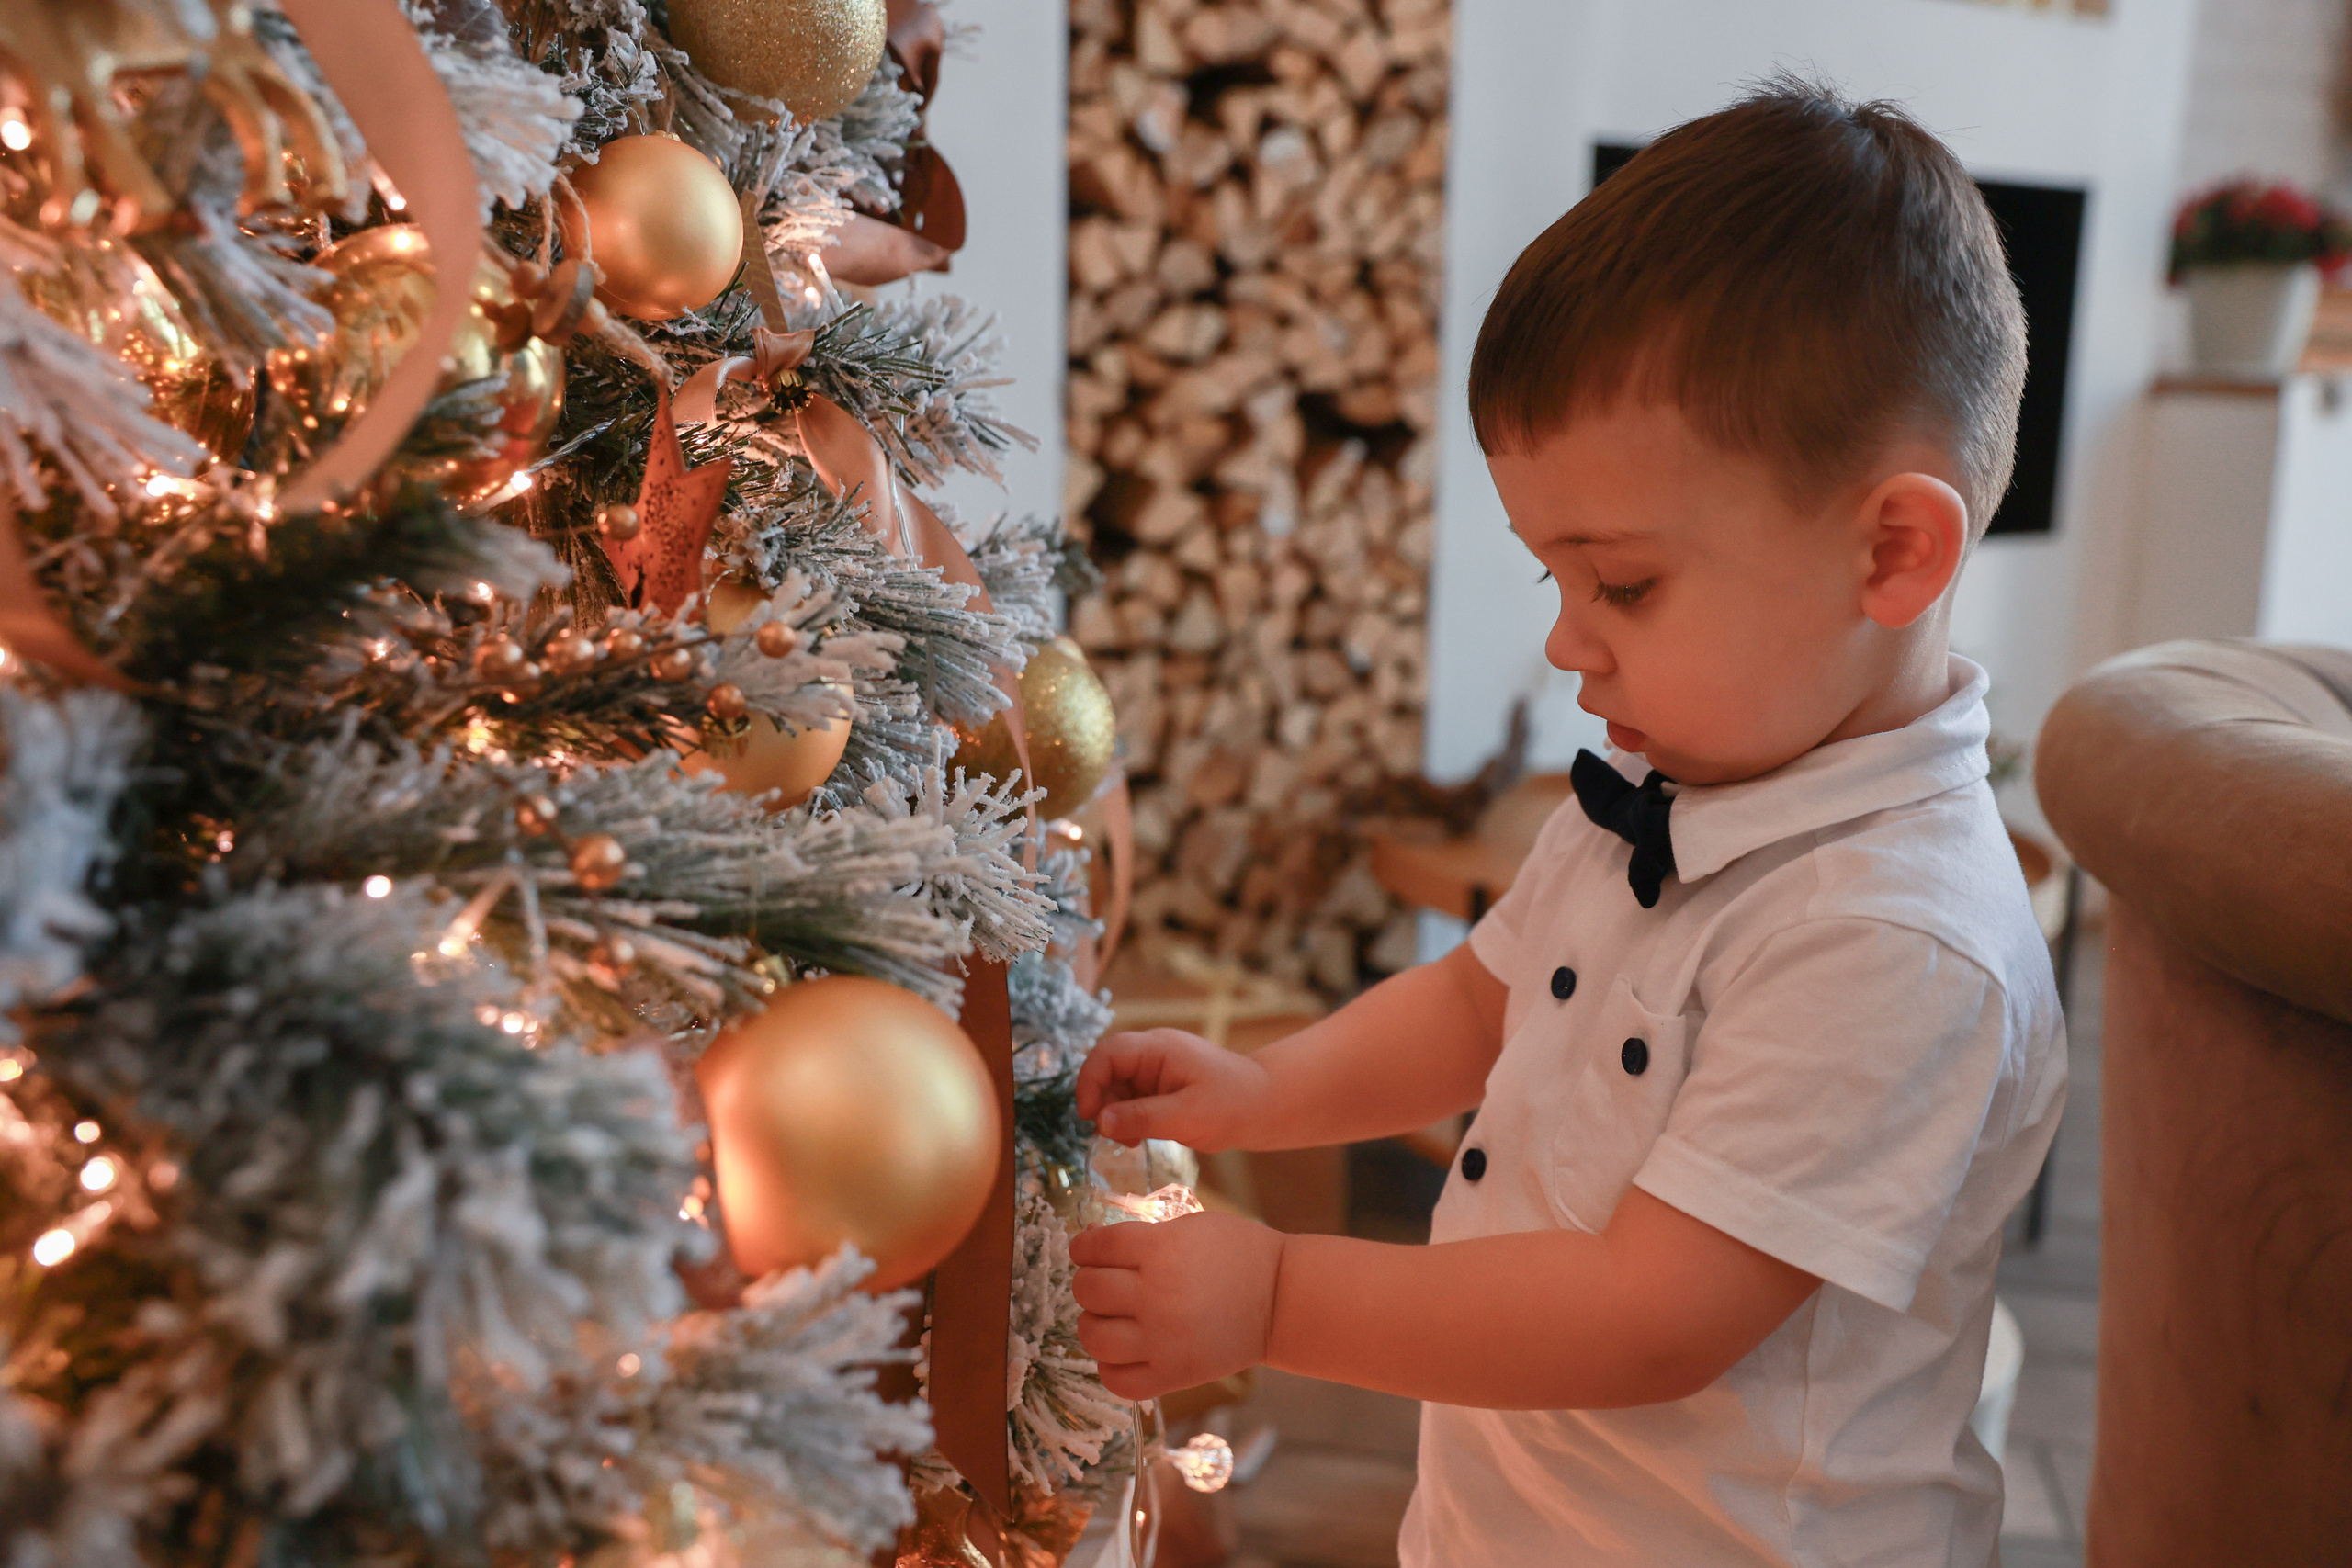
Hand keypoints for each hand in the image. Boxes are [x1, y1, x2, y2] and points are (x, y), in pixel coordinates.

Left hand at [1070, 1211, 1285, 1400]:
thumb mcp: (1190, 1227)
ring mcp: (1163, 1339)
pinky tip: (1122, 1351)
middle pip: (1088, 1290)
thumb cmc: (1238, 1254)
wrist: (1281, 1299)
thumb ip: (1141, 1234)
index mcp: (1160, 1250)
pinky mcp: (1174, 1374)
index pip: (1094, 1247)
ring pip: (1093, 1336)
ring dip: (1093, 1323)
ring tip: (1110, 1319)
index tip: (1087, 1249)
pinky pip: (1117, 1380)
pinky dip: (1110, 1367)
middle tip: (1105, 1283)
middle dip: (1089, 1282)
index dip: (1083, 1246)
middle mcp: (1156, 1295)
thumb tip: (1091, 1239)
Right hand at [1074, 1028, 1272, 1149]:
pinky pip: (1130, 1100)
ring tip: (1131, 1141)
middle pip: (1107, 1071)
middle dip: (1102, 1104)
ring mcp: (1155, 1070)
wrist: (1265, 1106)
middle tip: (1112, 1136)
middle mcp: (1152, 1054)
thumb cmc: (1233, 1104)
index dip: (1089, 1082)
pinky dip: (1128, 1119)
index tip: (1088, 1117)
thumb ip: (1143, 1118)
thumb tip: (1100, 1122)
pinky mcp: (1159, 1087)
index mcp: (1158, 1048)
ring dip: (1115, 1115)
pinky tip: (1138, 1138)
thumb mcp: (1187, 1116)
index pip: (1107, 1054)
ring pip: (1115, 1088)